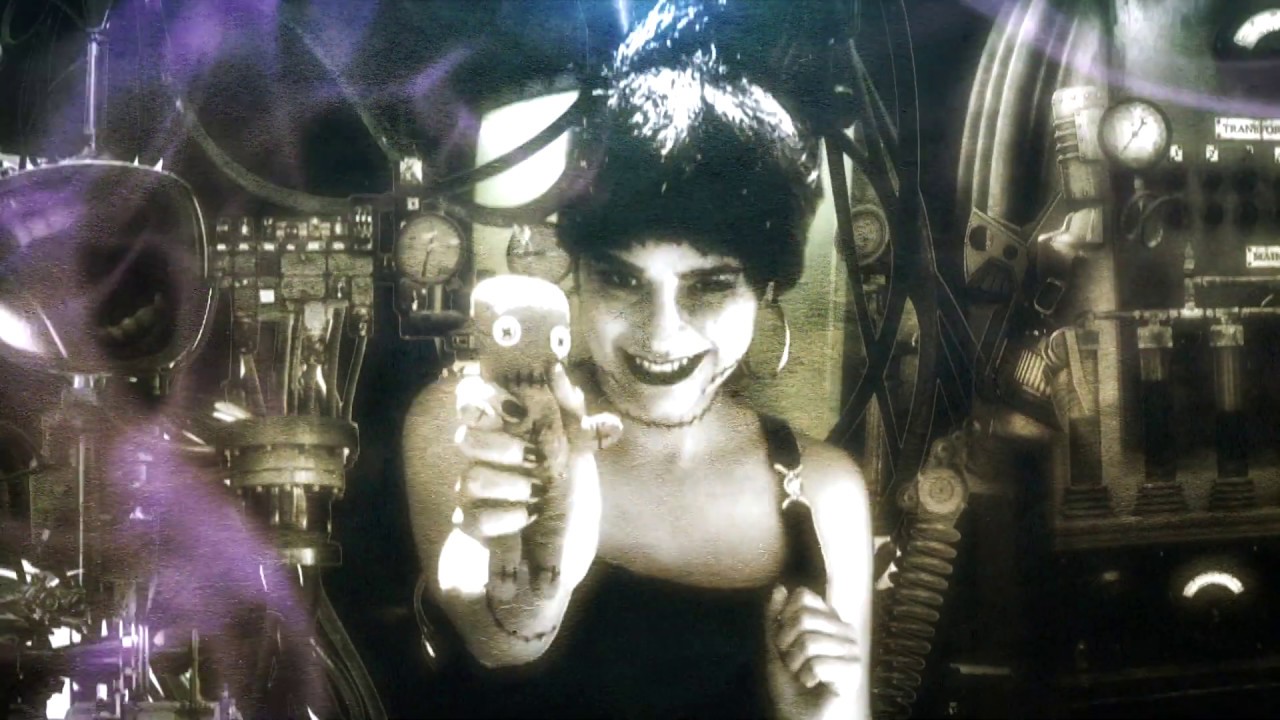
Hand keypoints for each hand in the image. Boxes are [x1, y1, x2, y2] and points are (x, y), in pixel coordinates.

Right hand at [451, 364, 618, 606]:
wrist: (565, 538)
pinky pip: (473, 519)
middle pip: (465, 438)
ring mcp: (475, 487)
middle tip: (532, 457)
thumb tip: (556, 369)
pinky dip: (504, 519)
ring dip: (508, 486)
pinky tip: (526, 518)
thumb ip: (571, 408)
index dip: (475, 400)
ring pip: (470, 479)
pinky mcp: (473, 522)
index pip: (472, 399)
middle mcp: (484, 453)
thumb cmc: (567, 481)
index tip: (496, 410)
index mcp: (507, 426)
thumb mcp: (577, 444)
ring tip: (536, 495)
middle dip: (501, 448)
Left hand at [766, 585, 862, 719]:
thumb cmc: (790, 682)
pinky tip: (812, 684)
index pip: (804, 596)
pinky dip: (806, 677)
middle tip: (792, 662)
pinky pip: (818, 664)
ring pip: (810, 642)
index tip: (785, 641)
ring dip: (795, 664)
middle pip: (804, 618)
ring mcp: (852, 648)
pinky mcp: (854, 670)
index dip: (784, 619)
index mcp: (828, 617)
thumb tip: (779, 587)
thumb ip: (775, 617)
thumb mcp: (775, 646)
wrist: (798, 714)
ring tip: (802, 674)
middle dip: (787, 644)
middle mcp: (843, 628)